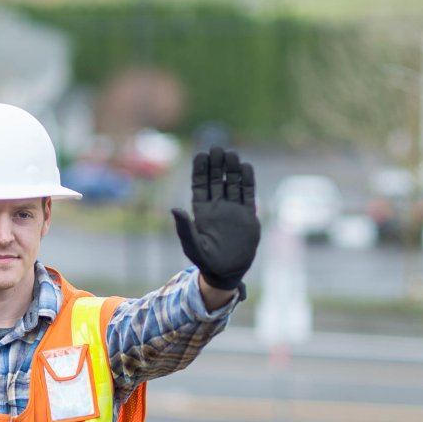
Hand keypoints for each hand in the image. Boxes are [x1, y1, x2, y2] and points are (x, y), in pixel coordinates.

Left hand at [172, 147, 259, 291]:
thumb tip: (175, 209)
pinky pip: (247, 194)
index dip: (200, 171)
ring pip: (232, 183)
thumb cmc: (206, 261)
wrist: (227, 272)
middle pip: (216, 180)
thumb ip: (184, 227)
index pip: (200, 185)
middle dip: (216, 165)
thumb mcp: (192, 245)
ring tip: (231, 154)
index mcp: (201, 211)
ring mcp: (233, 210)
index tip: (201, 155)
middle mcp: (217, 207)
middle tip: (217, 149)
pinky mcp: (248, 215)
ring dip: (232, 169)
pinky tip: (246, 167)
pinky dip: (247, 181)